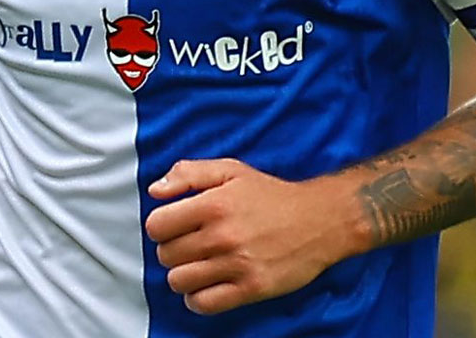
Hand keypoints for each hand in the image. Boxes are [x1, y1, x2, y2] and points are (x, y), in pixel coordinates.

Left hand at [143, 158, 363, 315]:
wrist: (320, 220)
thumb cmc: (272, 196)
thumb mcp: (230, 171)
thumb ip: (188, 174)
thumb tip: (155, 190)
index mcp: (214, 203)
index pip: (156, 226)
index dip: (161, 226)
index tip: (174, 226)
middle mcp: (223, 235)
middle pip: (166, 255)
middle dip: (173, 250)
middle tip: (190, 245)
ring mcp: (237, 264)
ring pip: (180, 281)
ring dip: (184, 275)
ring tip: (198, 266)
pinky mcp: (252, 288)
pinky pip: (204, 304)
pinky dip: (198, 299)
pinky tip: (207, 286)